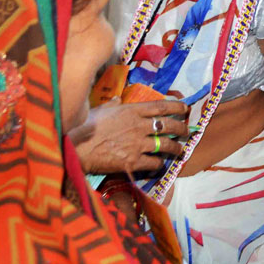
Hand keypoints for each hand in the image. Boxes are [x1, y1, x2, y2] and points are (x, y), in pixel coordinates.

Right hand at [71, 98, 188, 174]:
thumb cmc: (85, 127)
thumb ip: (112, 104)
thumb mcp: (100, 110)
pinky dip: (160, 164)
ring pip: (165, 145)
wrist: (77, 148)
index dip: (176, 106)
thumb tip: (118, 98)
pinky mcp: (133, 161)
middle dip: (181, 128)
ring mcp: (138, 144)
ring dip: (176, 148)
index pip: (161, 106)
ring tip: (180, 150)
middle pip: (168, 125)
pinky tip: (161, 164)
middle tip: (187, 131)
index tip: (185, 108)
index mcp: (132, 111)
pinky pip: (154, 163)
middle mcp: (139, 126)